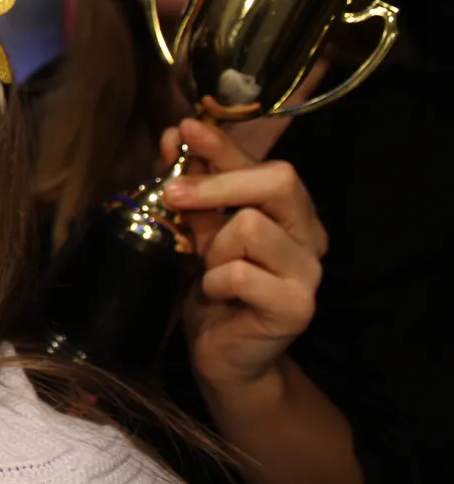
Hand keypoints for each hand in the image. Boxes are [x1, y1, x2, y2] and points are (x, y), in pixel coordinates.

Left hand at [161, 119, 327, 392]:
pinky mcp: (298, 306)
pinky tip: (216, 295)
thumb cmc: (211, 286)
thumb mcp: (198, 228)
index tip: (185, 129)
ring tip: (209, 269)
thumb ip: (194, 185)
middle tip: (172, 196)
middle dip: (216, 185)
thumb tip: (173, 135)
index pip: (264, 163)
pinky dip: (215, 282)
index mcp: (290, 210)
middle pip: (277, 181)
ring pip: (251, 227)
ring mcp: (309, 272)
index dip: (223, 145)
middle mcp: (310, 235)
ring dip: (214, 248)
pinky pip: (241, 274)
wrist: (222, 354)